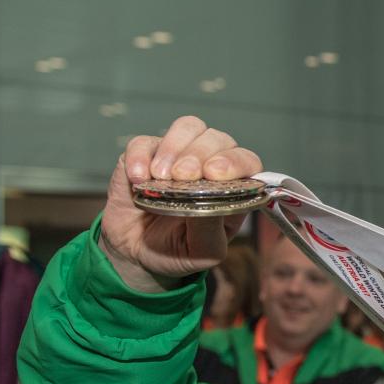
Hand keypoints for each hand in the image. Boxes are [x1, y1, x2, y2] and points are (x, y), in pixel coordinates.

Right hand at [101, 116, 264, 292]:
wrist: (137, 255)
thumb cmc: (179, 252)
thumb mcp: (203, 251)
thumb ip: (211, 228)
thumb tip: (211, 202)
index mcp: (232, 188)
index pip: (246, 161)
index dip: (235, 161)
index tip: (214, 173)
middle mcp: (209, 165)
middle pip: (217, 138)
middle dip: (200, 153)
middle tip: (183, 176)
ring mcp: (177, 156)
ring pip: (188, 128)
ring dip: (174, 147)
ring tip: (161, 177)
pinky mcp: (145, 155)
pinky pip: (145, 141)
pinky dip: (140, 156)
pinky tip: (138, 178)